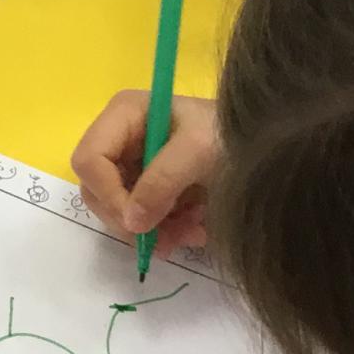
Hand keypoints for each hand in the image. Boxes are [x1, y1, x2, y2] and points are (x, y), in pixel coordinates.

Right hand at [71, 90, 218, 247]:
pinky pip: (141, 215)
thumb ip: (162, 182)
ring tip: (192, 234)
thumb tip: (131, 223)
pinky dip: (165, 229)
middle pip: (98, 189)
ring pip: (120, 209)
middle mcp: (120, 136)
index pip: (90, 160)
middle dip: (132, 219)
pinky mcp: (148, 183)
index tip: (139, 223)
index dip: (108, 194)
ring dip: (153, 230)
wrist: (263, 139)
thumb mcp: (198, 151)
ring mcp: (133, 161)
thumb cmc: (229, 132)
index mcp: (124, 114)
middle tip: (167, 239)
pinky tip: (194, 228)